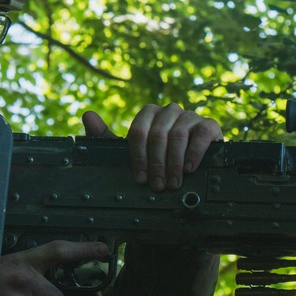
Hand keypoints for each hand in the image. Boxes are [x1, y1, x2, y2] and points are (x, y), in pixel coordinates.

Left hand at [83, 103, 221, 191]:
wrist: (191, 169)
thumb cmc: (158, 159)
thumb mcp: (131, 152)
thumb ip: (106, 136)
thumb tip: (87, 115)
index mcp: (149, 114)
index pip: (138, 130)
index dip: (138, 156)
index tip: (140, 178)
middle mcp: (169, 110)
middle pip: (158, 133)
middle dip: (156, 163)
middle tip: (157, 185)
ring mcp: (190, 116)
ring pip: (178, 134)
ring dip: (173, 162)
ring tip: (172, 183)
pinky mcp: (209, 125)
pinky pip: (201, 133)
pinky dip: (194, 152)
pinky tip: (189, 168)